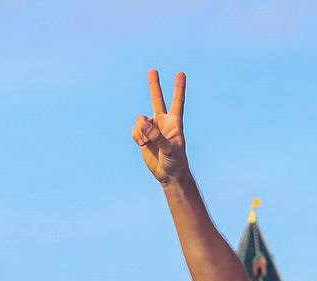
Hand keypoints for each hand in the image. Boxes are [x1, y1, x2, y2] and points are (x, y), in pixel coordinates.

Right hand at [133, 69, 187, 183]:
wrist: (169, 174)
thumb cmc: (176, 162)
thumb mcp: (170, 150)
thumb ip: (157, 136)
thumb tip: (143, 122)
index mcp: (175, 123)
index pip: (177, 102)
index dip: (179, 88)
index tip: (180, 74)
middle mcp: (163, 122)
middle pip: (157, 99)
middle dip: (154, 85)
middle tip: (153, 70)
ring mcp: (152, 128)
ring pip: (140, 120)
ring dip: (140, 131)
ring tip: (147, 143)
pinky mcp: (143, 135)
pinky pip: (135, 130)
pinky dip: (136, 137)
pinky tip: (143, 144)